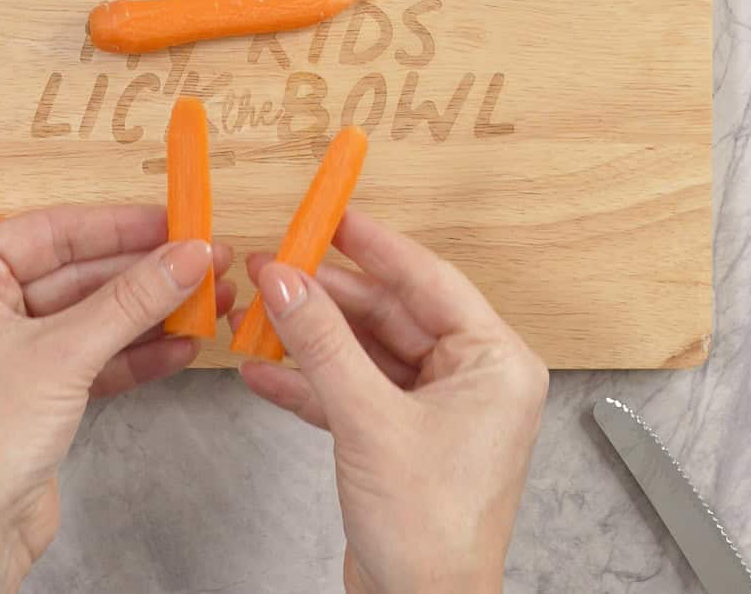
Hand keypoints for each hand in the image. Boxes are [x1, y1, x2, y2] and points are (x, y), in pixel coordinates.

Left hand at [0, 204, 232, 593]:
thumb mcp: (65, 353)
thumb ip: (132, 300)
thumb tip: (187, 257)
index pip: (51, 232)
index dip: (119, 226)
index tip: (173, 223)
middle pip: (77, 273)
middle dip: (144, 273)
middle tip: (204, 262)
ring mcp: (9, 351)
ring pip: (92, 317)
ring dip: (151, 313)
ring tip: (210, 300)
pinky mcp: (36, 391)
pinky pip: (93, 356)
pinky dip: (136, 353)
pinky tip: (183, 345)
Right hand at [234, 210, 547, 593]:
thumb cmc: (432, 532)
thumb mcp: (369, 420)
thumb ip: (323, 343)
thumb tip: (286, 282)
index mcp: (493, 363)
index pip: (429, 281)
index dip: (376, 246)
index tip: (332, 217)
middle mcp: (470, 379)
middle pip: (390, 314)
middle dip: (327, 297)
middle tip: (275, 269)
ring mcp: (433, 409)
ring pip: (365, 351)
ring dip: (311, 338)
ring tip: (257, 314)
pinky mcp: (399, 437)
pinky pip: (351, 390)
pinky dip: (310, 382)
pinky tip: (262, 370)